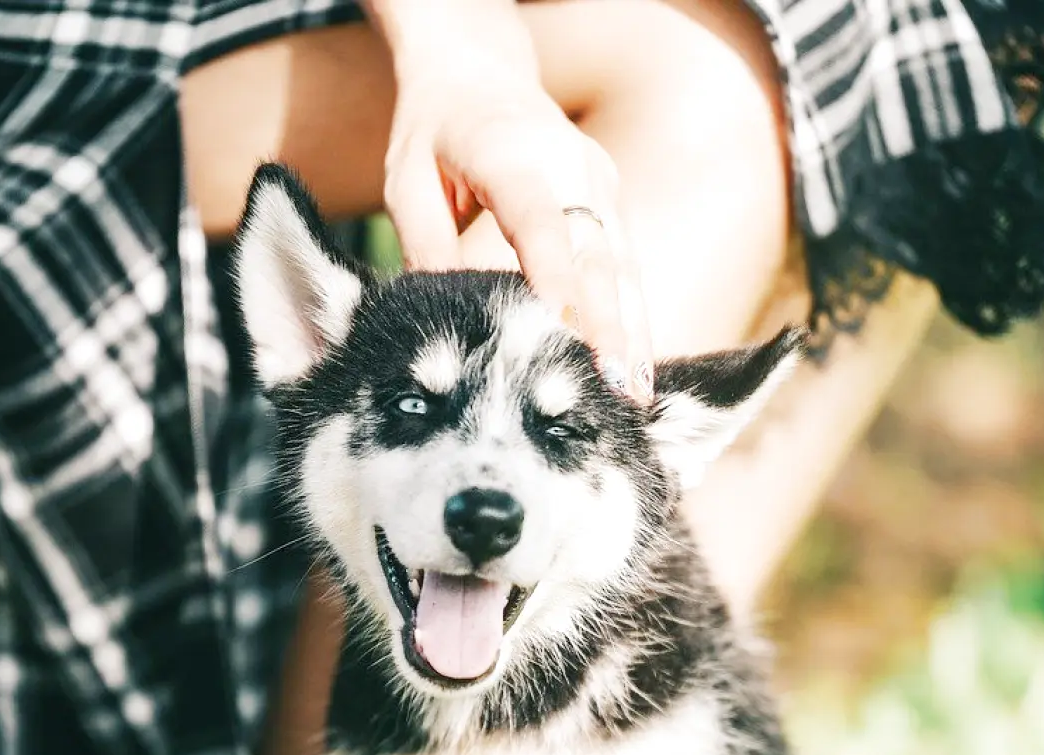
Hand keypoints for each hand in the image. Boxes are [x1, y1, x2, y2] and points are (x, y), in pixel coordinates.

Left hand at [373, 1, 653, 403]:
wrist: (478, 70)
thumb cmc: (433, 130)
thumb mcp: (407, 180)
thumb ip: (426, 244)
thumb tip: (449, 316)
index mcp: (511, 151)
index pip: (539, 222)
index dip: (555, 280)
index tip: (567, 335)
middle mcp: (571, 164)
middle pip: (596, 254)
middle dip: (609, 327)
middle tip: (614, 392)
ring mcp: (600, 181)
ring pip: (623, 266)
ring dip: (632, 333)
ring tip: (636, 396)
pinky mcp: (610, 201)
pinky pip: (626, 267)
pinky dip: (631, 320)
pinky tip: (634, 371)